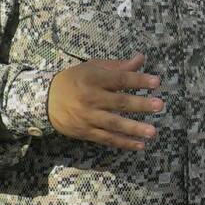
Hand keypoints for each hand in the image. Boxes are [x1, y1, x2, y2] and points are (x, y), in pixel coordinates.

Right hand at [47, 53, 162, 150]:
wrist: (45, 100)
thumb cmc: (74, 80)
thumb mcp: (92, 68)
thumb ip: (118, 66)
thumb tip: (141, 59)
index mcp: (93, 79)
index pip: (119, 79)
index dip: (138, 80)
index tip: (156, 82)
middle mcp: (90, 98)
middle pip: (118, 102)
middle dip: (140, 104)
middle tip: (159, 105)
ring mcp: (87, 117)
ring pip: (113, 124)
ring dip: (134, 129)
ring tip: (153, 132)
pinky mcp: (85, 132)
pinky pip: (107, 139)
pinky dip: (123, 143)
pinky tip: (139, 145)